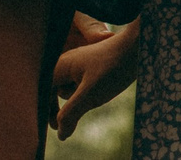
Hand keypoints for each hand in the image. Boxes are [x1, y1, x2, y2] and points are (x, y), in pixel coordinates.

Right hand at [53, 13, 140, 138]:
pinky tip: (104, 88)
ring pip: (70, 88)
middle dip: (64, 106)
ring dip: (79, 99)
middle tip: (74, 120)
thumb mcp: (90, 94)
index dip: (45, 109)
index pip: (43, 91)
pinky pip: (82, 84)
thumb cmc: (113, 67)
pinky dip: (87, 93)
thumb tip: (60, 134)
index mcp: (60, 65)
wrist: (137, 46)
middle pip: (55, 90)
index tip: (56, 127)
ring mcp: (79, 63)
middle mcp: (67, 62)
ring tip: (98, 93)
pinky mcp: (91, 65)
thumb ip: (71, 113)